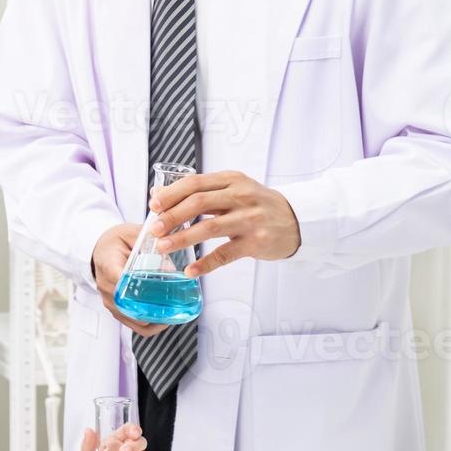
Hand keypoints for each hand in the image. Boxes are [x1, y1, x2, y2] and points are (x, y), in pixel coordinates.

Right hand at [92, 224, 167, 337]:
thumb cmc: (117, 242)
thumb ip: (150, 244)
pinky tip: (163, 318)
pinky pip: (132, 324)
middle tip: (173, 304)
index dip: (137, 287)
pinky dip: (149, 325)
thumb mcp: (132, 233)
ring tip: (172, 313)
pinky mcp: (116, 309)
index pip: (118, 279)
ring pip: (132, 319)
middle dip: (152, 307)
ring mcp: (110, 300)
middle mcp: (106, 286)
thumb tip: (169, 267)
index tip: (157, 290)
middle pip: (128, 305)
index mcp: (107, 264)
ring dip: (153, 319)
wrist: (101, 250)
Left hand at [148, 170, 301, 277]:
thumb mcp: (233, 189)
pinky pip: (226, 254)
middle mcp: (241, 196)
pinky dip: (206, 264)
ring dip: (183, 238)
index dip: (171, 194)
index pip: (195, 183)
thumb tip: (159, 194)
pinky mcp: (256, 242)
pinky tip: (191, 270)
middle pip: (199, 202)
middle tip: (155, 229)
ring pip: (210, 227)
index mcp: (232, 180)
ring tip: (163, 247)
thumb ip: (201, 191)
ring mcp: (250, 219)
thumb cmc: (258, 204)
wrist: (298, 219)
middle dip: (172, 216)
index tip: (153, 205)